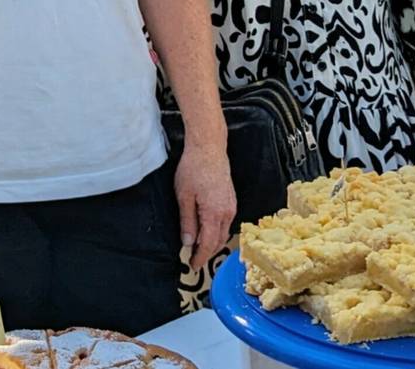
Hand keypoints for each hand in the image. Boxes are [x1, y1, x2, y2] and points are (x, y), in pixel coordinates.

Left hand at [173, 139, 235, 274]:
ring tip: (199, 250)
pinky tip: (207, 232)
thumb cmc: (194, 168)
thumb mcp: (184, 196)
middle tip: (194, 261)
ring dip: (212, 244)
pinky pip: (226, 223)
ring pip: (223, 233)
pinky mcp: (231, 201)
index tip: (193, 266)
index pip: (208, 244)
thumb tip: (188, 242)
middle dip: (207, 254)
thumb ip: (187, 221)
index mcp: (214, 213)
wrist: (209, 148)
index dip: (200, 258)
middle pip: (218, 241)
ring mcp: (231, 206)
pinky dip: (217, 232)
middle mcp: (227, 212)